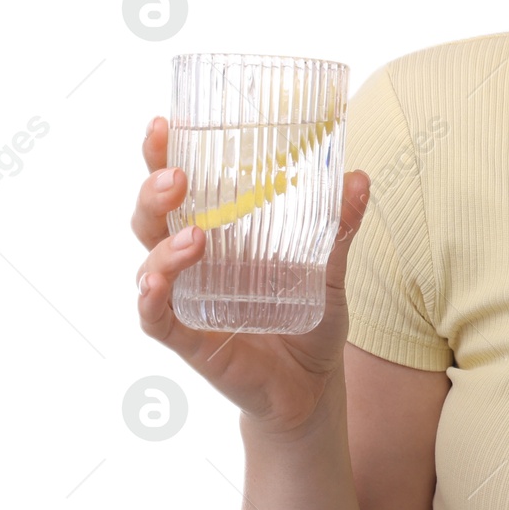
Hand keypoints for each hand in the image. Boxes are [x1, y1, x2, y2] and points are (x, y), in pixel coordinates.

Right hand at [132, 114, 372, 433]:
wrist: (313, 386)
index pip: (182, 188)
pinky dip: (152, 300)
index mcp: (220, 234)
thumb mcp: (331, 270)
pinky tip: (156, 285)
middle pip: (152, 217)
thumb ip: (339, 228)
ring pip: (149, 264)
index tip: (165, 123)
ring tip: (195, 235)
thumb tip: (359, 177)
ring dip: (163, 245)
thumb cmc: (310, 319)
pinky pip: (157, 318)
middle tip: (176, 175)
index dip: (165, 155)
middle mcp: (192, 263)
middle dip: (154, 190)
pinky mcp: (189, 340)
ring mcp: (186, 301)